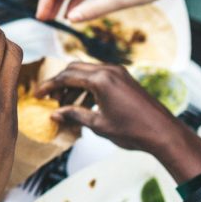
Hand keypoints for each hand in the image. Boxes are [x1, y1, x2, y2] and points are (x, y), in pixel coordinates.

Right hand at [36, 62, 200, 182]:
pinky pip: (99, 76)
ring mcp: (119, 72)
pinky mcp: (125, 78)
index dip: (49, 86)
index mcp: (100, 79)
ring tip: (66, 104)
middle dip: (60, 83)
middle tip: (50, 99)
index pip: (66, 77)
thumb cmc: (133, 130)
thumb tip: (54, 114)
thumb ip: (74, 115)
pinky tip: (84, 103)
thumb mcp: (98, 125)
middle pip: (74, 69)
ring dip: (74, 85)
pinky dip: (87, 86)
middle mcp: (109, 70)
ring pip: (87, 71)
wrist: (163, 132)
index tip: (38, 94)